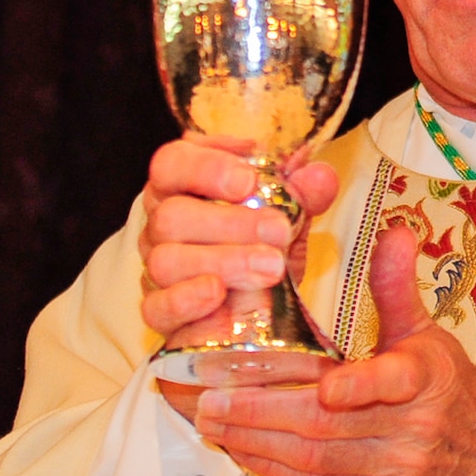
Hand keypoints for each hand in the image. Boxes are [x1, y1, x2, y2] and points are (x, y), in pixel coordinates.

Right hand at [139, 134, 338, 417]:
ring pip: (166, 260)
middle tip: (277, 231)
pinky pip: (157, 307)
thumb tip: (319, 176)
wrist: (263, 312)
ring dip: (223, 261)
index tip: (250, 178)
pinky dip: (187, 299)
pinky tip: (218, 294)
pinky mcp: (159, 312)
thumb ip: (303, 195)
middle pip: (171, 214)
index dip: (207, 166)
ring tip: (270, 268)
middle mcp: (162, 224)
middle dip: (230, 222)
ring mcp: (155, 269)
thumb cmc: (264, 249)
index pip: (173, 163)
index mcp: (185, 187)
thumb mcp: (290, 219)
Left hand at [191, 225, 475, 475]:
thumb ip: (398, 290)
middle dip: (263, 411)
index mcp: (428, 378)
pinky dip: (273, 467)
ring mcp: (397, 471)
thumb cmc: (449, 394)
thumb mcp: (430, 338)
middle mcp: (415, 428)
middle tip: (213, 396)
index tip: (327, 387)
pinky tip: (243, 449)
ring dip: (256, 440)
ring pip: (313, 456)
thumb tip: (395, 232)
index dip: (361, 386)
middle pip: (329, 422)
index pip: (397, 380)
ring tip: (213, 421)